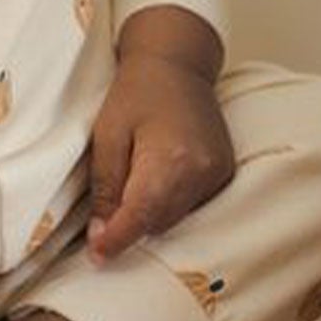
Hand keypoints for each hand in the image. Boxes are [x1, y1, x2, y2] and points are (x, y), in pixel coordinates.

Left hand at [86, 6, 234, 260]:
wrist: (176, 64)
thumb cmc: (136, 92)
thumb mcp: (107, 136)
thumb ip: (106, 189)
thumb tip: (101, 235)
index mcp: (169, 158)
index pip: (141, 217)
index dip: (116, 240)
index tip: (96, 256)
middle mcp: (200, 170)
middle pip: (158, 222)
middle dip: (130, 224)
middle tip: (104, 214)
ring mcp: (217, 172)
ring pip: (176, 218)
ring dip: (151, 214)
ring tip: (133, 184)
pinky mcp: (224, 172)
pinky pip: (193, 205)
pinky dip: (171, 202)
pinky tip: (158, 178)